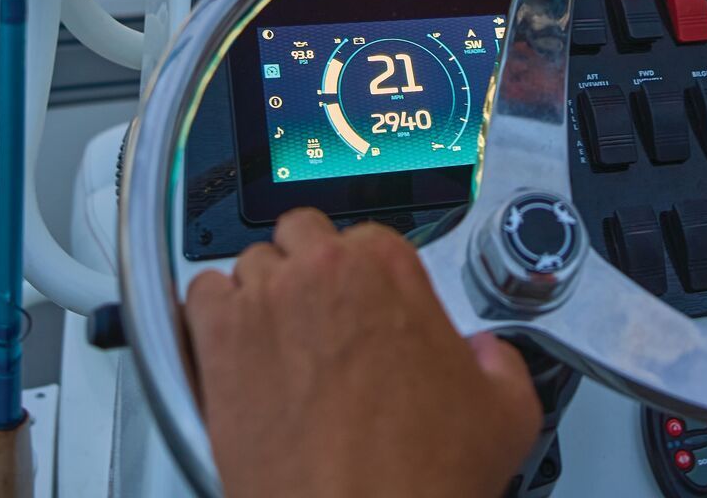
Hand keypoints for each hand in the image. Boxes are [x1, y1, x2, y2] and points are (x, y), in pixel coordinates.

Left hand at [185, 208, 541, 497]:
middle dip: (307, 266)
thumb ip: (499, 363)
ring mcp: (265, 300)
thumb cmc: (418, 475)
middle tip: (317, 313)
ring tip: (274, 340)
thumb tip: (487, 356)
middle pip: (300, 233)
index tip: (363, 301)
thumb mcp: (505, 413)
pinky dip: (210, 314)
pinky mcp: (218, 339)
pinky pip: (200, 295)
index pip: (364, 236)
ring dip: (260, 293)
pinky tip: (229, 344)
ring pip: (249, 263)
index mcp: (389, 269)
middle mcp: (323, 271)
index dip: (362, 273)